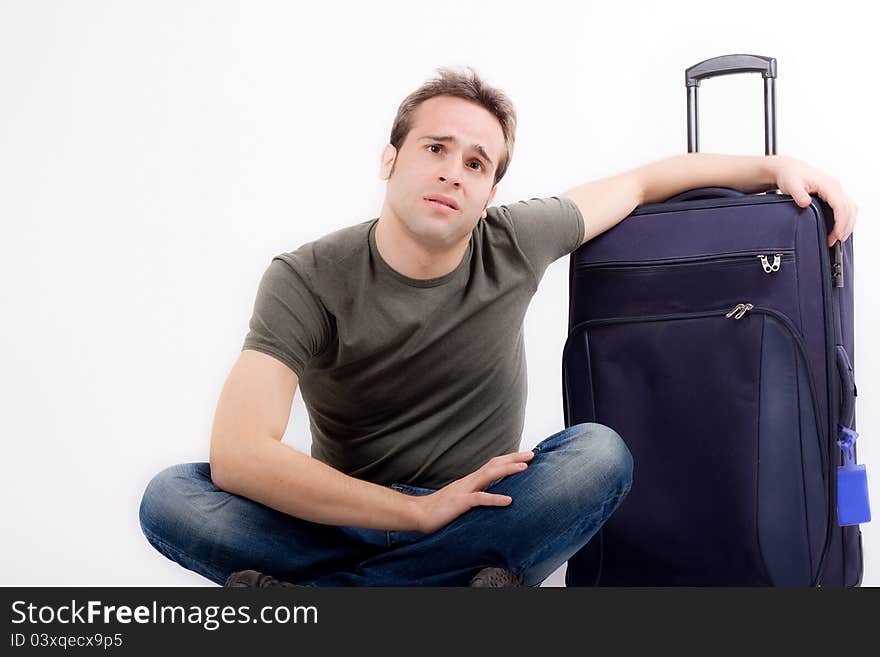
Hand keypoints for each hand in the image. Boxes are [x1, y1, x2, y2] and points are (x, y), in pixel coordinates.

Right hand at [410, 450, 534, 533]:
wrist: (417, 514)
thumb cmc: (439, 509)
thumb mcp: (461, 499)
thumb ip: (475, 495)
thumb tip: (490, 495)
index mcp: (470, 480)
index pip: (493, 465)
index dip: (509, 459)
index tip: (525, 456)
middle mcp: (469, 481)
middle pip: (494, 464)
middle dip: (514, 458)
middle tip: (532, 454)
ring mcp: (464, 490)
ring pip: (489, 476)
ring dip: (508, 470)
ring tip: (524, 468)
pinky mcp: (460, 503)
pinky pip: (480, 499)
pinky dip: (495, 498)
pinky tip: (508, 500)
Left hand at [772, 155, 857, 245]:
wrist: (788, 169)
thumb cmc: (791, 176)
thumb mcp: (791, 185)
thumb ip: (799, 195)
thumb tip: (805, 203)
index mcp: (828, 185)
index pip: (840, 205)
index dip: (840, 222)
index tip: (836, 235)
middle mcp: (835, 187)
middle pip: (849, 209)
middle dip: (845, 226)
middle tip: (835, 241)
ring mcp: (835, 190)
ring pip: (850, 208)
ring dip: (847, 223)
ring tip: (838, 237)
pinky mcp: (832, 194)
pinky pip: (845, 207)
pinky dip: (845, 218)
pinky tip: (838, 227)